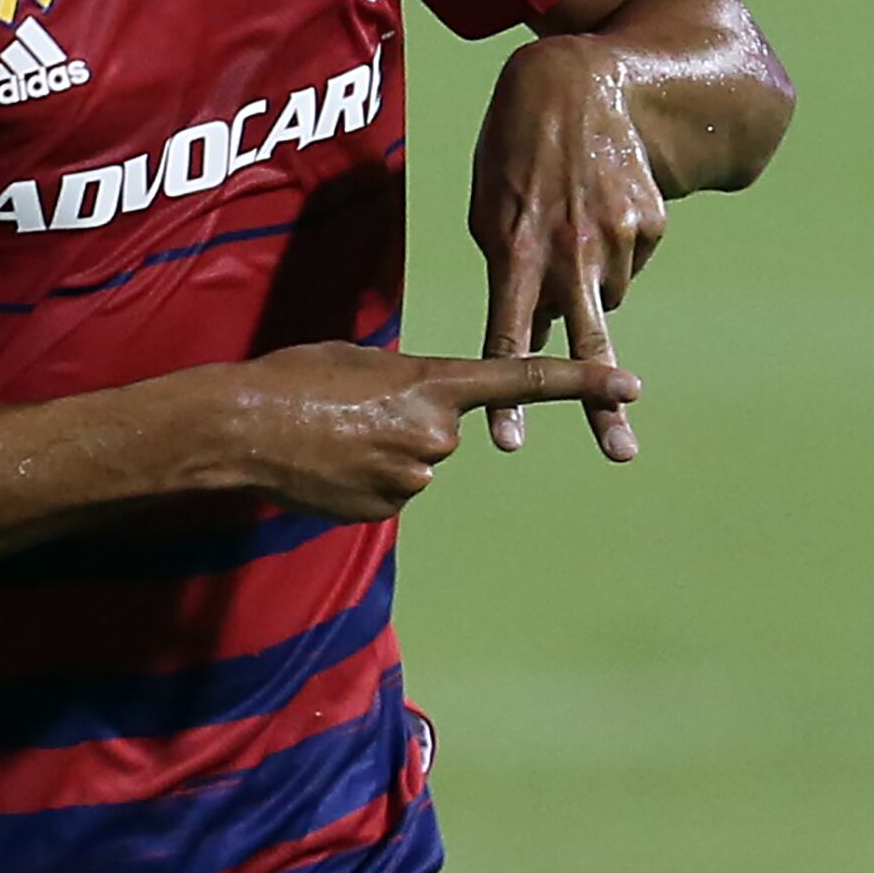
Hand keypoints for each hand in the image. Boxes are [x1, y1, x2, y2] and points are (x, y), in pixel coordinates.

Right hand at [222, 342, 640, 521]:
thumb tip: (421, 408)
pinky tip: (327, 464)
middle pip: (444, 429)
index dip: (581, 383)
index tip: (629, 385)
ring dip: (382, 451)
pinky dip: (364, 477)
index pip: (521, 381)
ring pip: (414, 462)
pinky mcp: (385, 512)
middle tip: (352, 409)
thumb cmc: (296, 378)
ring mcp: (412, 480)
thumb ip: (408, 382)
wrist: (243, 429)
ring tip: (331, 435)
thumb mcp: (362, 360)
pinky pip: (389, 490)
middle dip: (409, 421)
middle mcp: (435, 436)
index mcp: (433, 384)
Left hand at [467, 36, 665, 460]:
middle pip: (586, 342)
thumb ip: (507, 262)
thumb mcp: (491, 199)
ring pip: (605, 293)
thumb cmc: (519, 144)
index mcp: (516, 247)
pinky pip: (630, 258)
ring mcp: (618, 237)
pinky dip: (615, 243)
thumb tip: (539, 319)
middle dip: (600, 406)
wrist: (583, 79)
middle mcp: (570, 249)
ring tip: (573, 218)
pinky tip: (602, 199)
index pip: (510, 335)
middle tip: (620, 454)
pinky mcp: (652, 221)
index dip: (510, 392)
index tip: (509, 441)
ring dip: (589, 279)